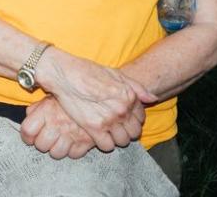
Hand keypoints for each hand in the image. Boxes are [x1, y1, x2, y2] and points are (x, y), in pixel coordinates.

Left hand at [21, 96, 95, 158]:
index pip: (27, 130)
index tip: (29, 138)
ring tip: (59, 141)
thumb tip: (28, 117)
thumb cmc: (71, 95)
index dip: (26, 136)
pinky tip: (73, 142)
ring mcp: (71, 134)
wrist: (97, 95)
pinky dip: (72, 151)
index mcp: (46, 111)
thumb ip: (37, 108)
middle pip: (41, 145)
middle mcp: (57, 124)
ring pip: (56, 153)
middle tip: (46, 139)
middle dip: (42, 143)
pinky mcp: (86, 142)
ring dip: (56, 149)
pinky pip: (74, 154)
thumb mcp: (51, 97)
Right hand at [38, 50, 154, 151]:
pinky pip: (107, 146)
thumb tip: (153, 98)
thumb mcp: (115, 73)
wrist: (63, 73)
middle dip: (126, 131)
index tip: (122, 118)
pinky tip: (98, 135)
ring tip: (106, 132)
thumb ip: (136, 87)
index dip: (132, 120)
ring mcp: (109, 119)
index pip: (141, 118)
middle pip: (134, 133)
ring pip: (122, 141)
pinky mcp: (94, 127)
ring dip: (116, 138)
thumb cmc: (87, 71)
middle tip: (115, 127)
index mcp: (129, 96)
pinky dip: (104, 144)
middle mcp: (122, 109)